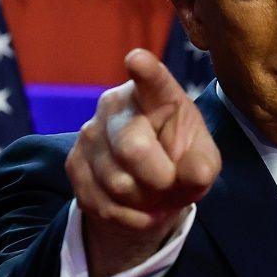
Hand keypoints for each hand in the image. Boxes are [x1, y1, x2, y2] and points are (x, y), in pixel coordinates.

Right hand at [66, 48, 220, 276]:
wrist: (148, 187)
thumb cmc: (181, 161)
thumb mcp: (202, 161)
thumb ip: (203, 165)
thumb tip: (194, 174)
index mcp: (156, 94)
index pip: (151, 80)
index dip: (145, 70)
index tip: (137, 59)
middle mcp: (116, 105)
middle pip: (133, 149)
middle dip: (159, 179)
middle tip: (169, 182)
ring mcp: (89, 133)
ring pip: (118, 184)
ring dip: (144, 201)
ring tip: (152, 192)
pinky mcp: (73, 163)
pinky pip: (103, 204)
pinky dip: (128, 216)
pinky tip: (136, 205)